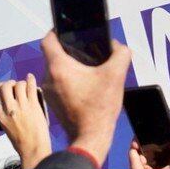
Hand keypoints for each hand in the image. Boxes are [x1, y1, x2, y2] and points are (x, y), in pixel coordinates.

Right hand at [0, 74, 51, 168]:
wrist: (33, 149)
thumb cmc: (23, 142)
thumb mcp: (8, 129)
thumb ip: (7, 116)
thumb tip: (11, 105)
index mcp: (1, 116)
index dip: (1, 90)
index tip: (6, 89)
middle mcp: (9, 109)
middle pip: (5, 87)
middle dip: (9, 83)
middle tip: (14, 85)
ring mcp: (21, 106)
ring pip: (19, 85)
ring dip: (21, 83)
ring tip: (25, 85)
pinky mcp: (33, 105)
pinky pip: (31, 87)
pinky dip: (30, 79)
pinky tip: (31, 77)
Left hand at [41, 31, 130, 165]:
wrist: (90, 136)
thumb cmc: (99, 108)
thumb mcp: (116, 75)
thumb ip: (121, 53)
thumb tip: (118, 46)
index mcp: (59, 67)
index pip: (48, 40)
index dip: (56, 32)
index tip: (66, 31)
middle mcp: (49, 78)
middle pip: (54, 55)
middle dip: (69, 51)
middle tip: (85, 52)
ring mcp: (48, 92)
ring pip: (56, 71)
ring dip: (69, 68)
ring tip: (87, 71)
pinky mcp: (52, 103)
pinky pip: (57, 84)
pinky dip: (68, 82)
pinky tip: (84, 86)